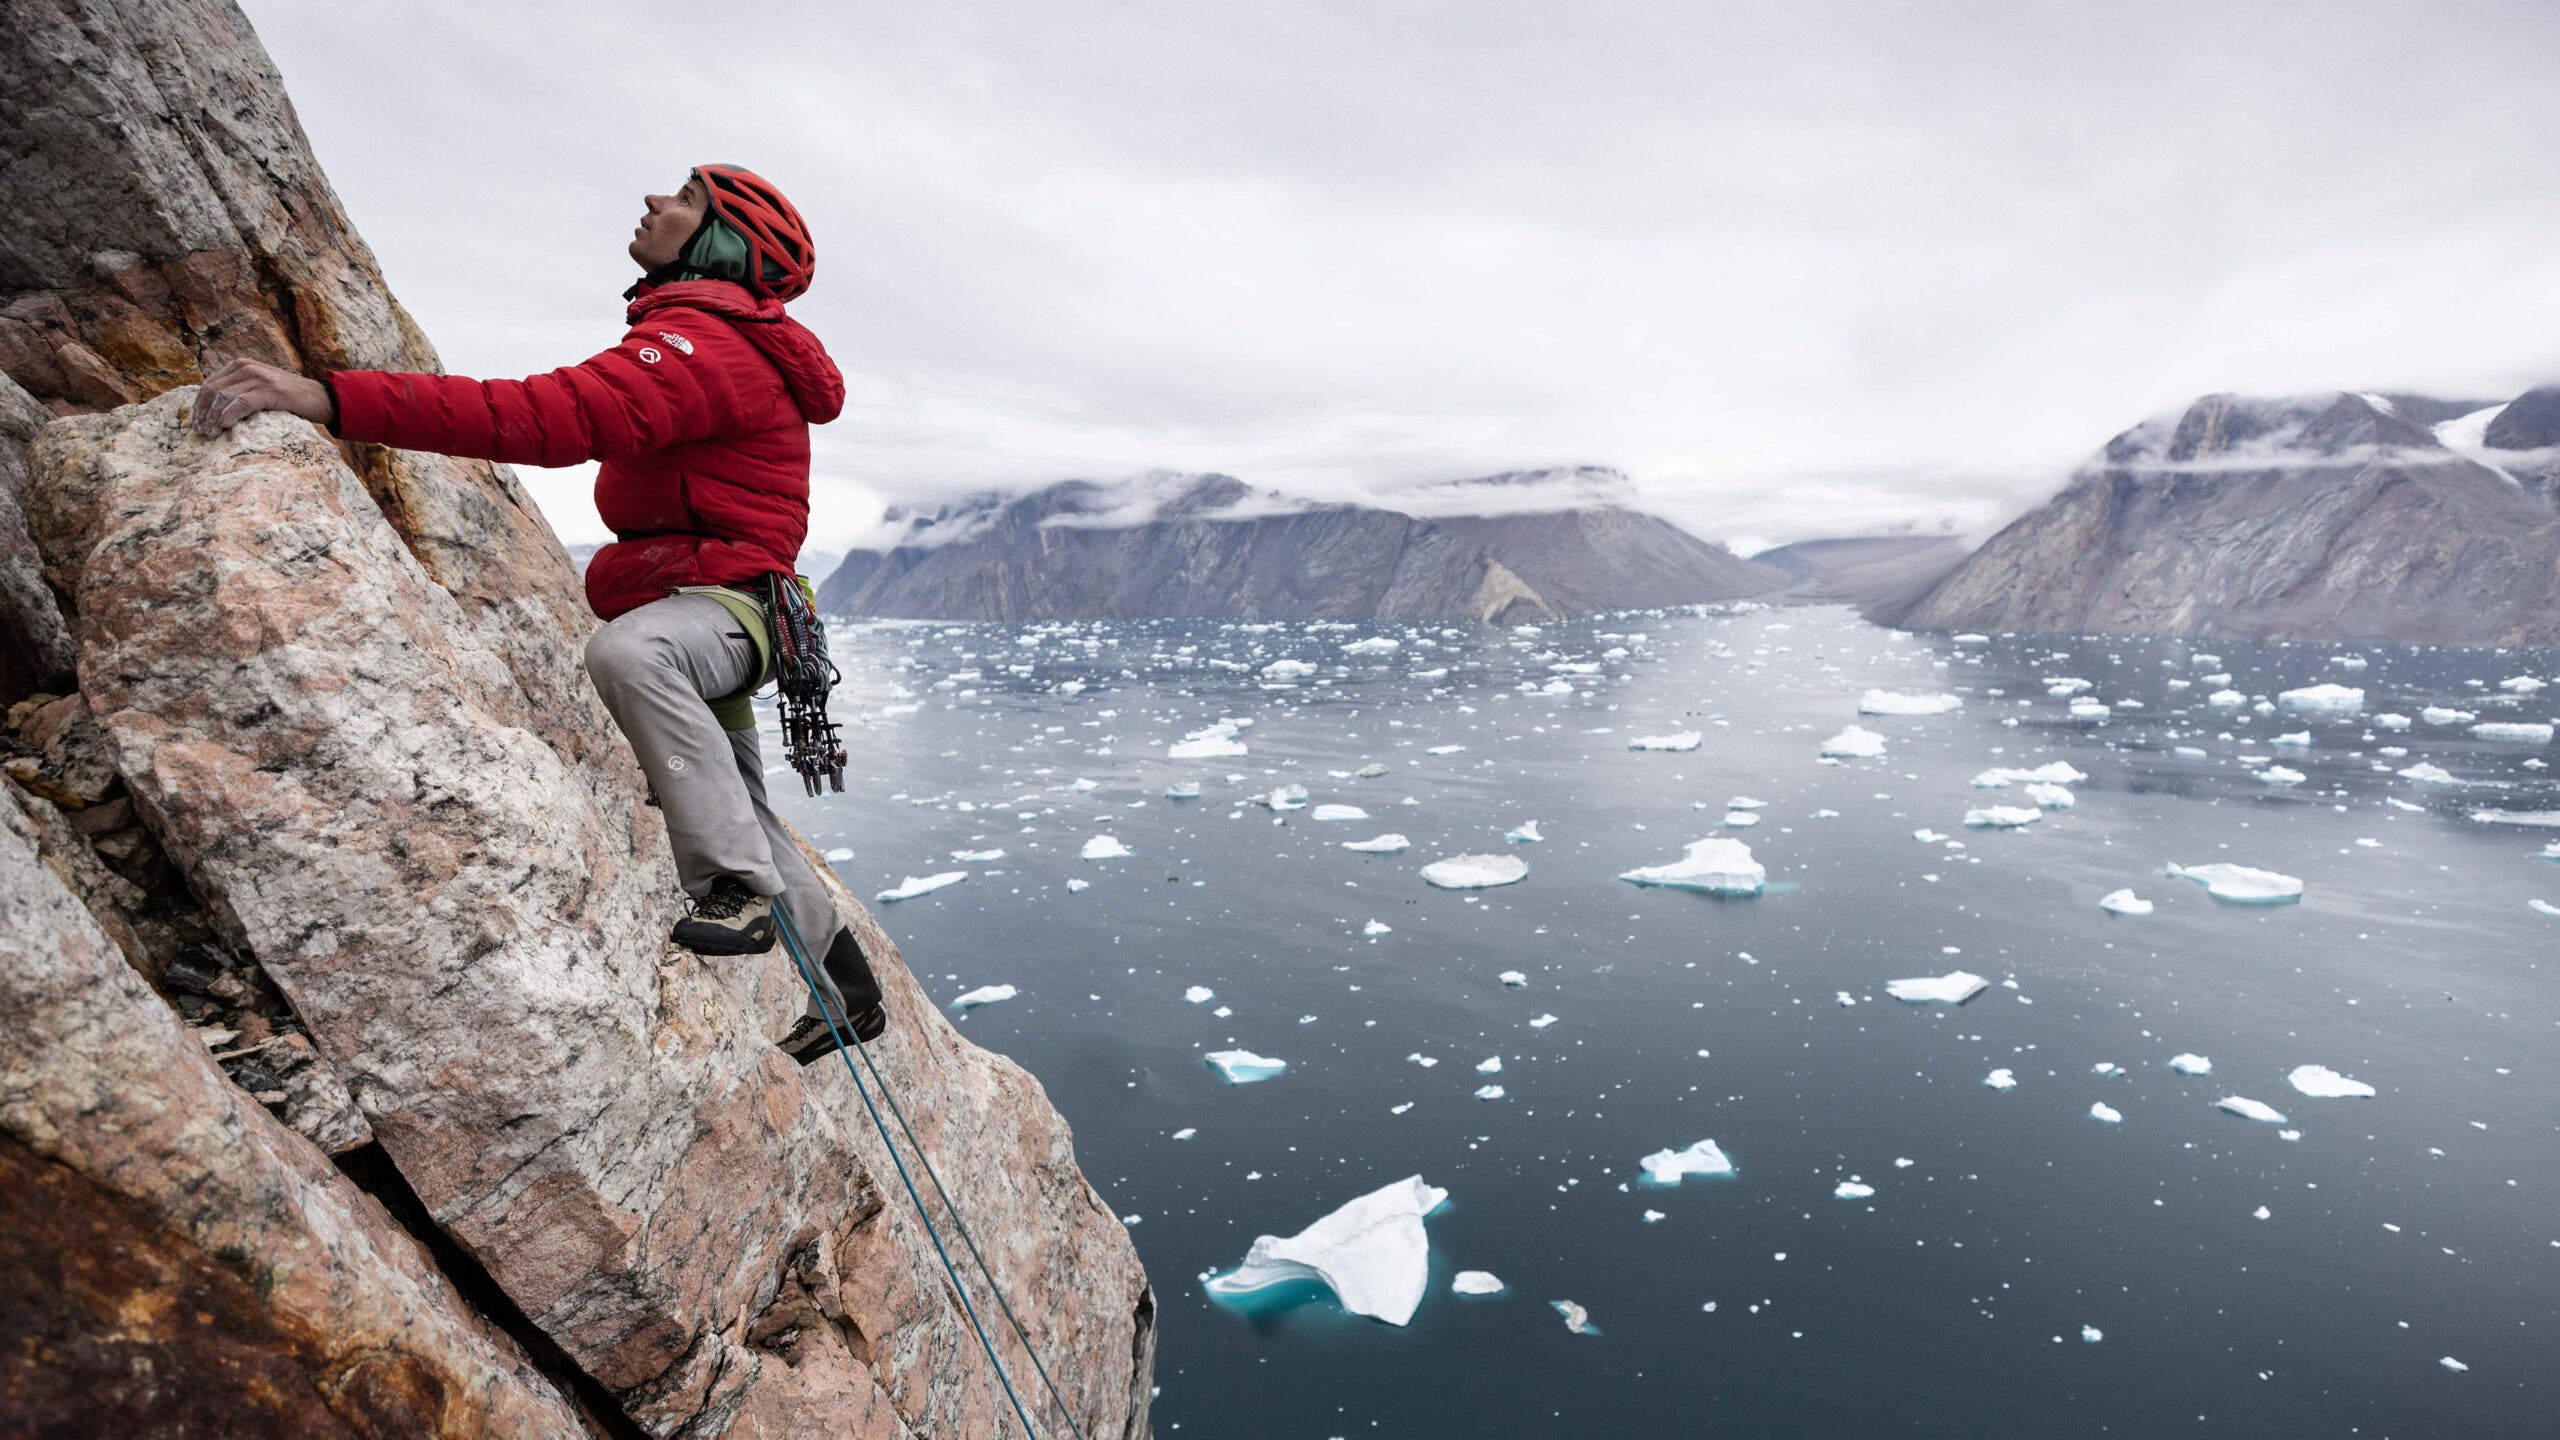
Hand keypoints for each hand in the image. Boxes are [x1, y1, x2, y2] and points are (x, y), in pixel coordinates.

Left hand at [192, 358, 334, 436]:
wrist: (322, 398)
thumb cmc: (290, 398)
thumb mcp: (261, 386)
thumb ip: (240, 388)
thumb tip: (213, 407)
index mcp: (242, 365)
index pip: (209, 383)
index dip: (199, 404)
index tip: (197, 422)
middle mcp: (247, 367)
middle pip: (212, 389)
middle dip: (203, 412)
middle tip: (202, 431)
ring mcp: (259, 377)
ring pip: (224, 396)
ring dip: (214, 417)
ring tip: (211, 432)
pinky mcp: (270, 390)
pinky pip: (242, 402)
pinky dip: (229, 415)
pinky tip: (225, 425)